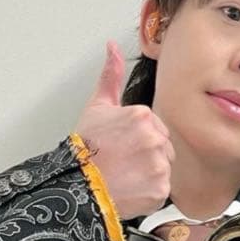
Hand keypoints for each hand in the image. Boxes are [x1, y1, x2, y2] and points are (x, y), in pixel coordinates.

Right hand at [74, 40, 174, 220]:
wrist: (76, 186)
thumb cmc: (84, 149)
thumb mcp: (96, 107)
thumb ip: (110, 76)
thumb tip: (113, 47)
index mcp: (142, 116)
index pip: (156, 128)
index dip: (139, 139)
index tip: (122, 146)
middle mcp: (154, 138)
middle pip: (163, 147)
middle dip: (147, 155)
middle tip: (123, 162)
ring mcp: (158, 165)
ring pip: (163, 168)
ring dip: (148, 174)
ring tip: (125, 176)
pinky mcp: (160, 189)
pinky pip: (162, 190)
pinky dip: (148, 193)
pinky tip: (130, 189)